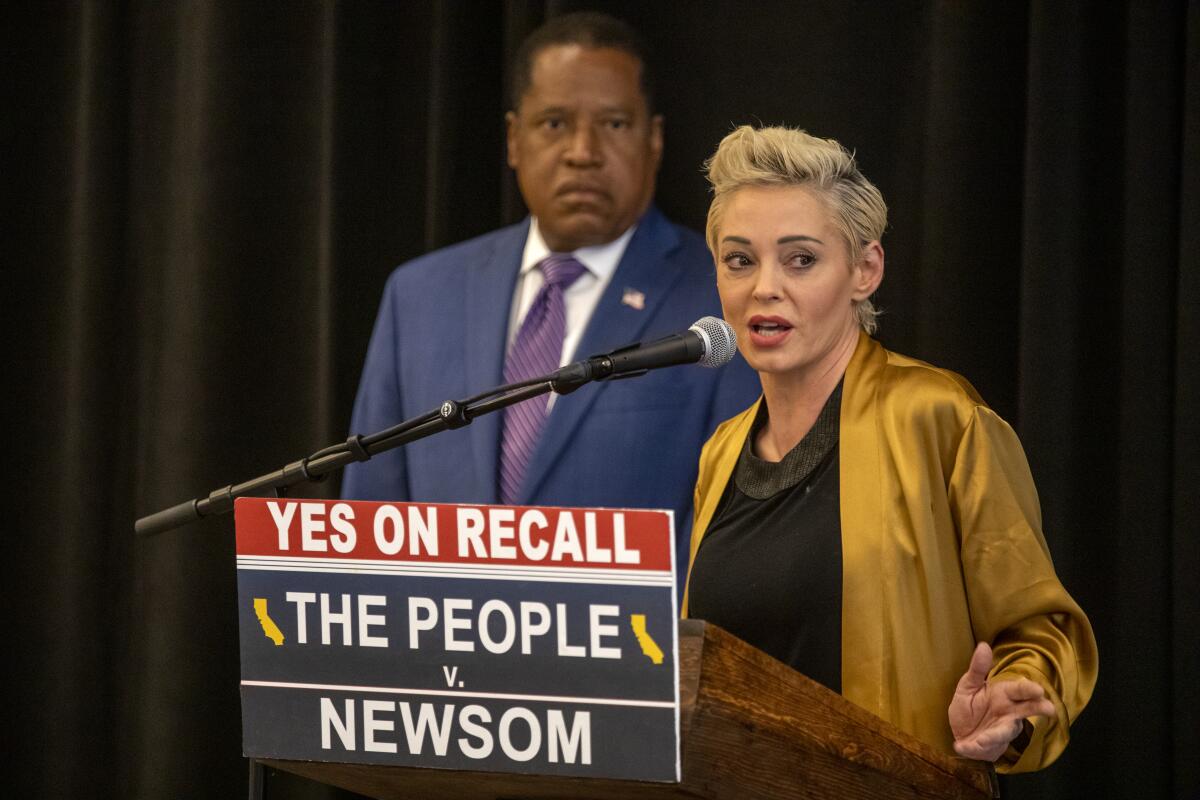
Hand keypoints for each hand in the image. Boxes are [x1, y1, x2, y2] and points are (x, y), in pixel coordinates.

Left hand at [948, 642, 1054, 761]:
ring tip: (982, 739)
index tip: (1039, 690)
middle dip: (1039, 709)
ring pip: (1006, 732)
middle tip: (1050, 709)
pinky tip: (962, 745)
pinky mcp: (994, 747)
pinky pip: (988, 747)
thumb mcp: (968, 685)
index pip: (1020, 690)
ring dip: (995, 736)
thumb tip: (983, 645)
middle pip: (1028, 709)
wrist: (959, 731)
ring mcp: (1003, 730)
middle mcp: (1009, 712)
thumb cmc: (968, 705)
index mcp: (1004, 694)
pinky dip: (975, 747)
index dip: (1029, 689)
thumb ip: (977, 669)